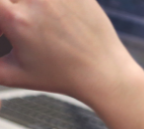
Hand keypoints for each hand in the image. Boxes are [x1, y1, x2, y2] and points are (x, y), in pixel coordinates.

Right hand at [0, 0, 142, 104]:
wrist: (104, 73)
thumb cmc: (61, 77)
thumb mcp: (14, 74)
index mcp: (14, 18)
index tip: (4, 20)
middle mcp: (36, 0)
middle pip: (9, 0)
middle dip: (10, 8)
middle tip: (17, 19)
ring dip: (27, 6)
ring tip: (34, 20)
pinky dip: (49, 4)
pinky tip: (51, 15)